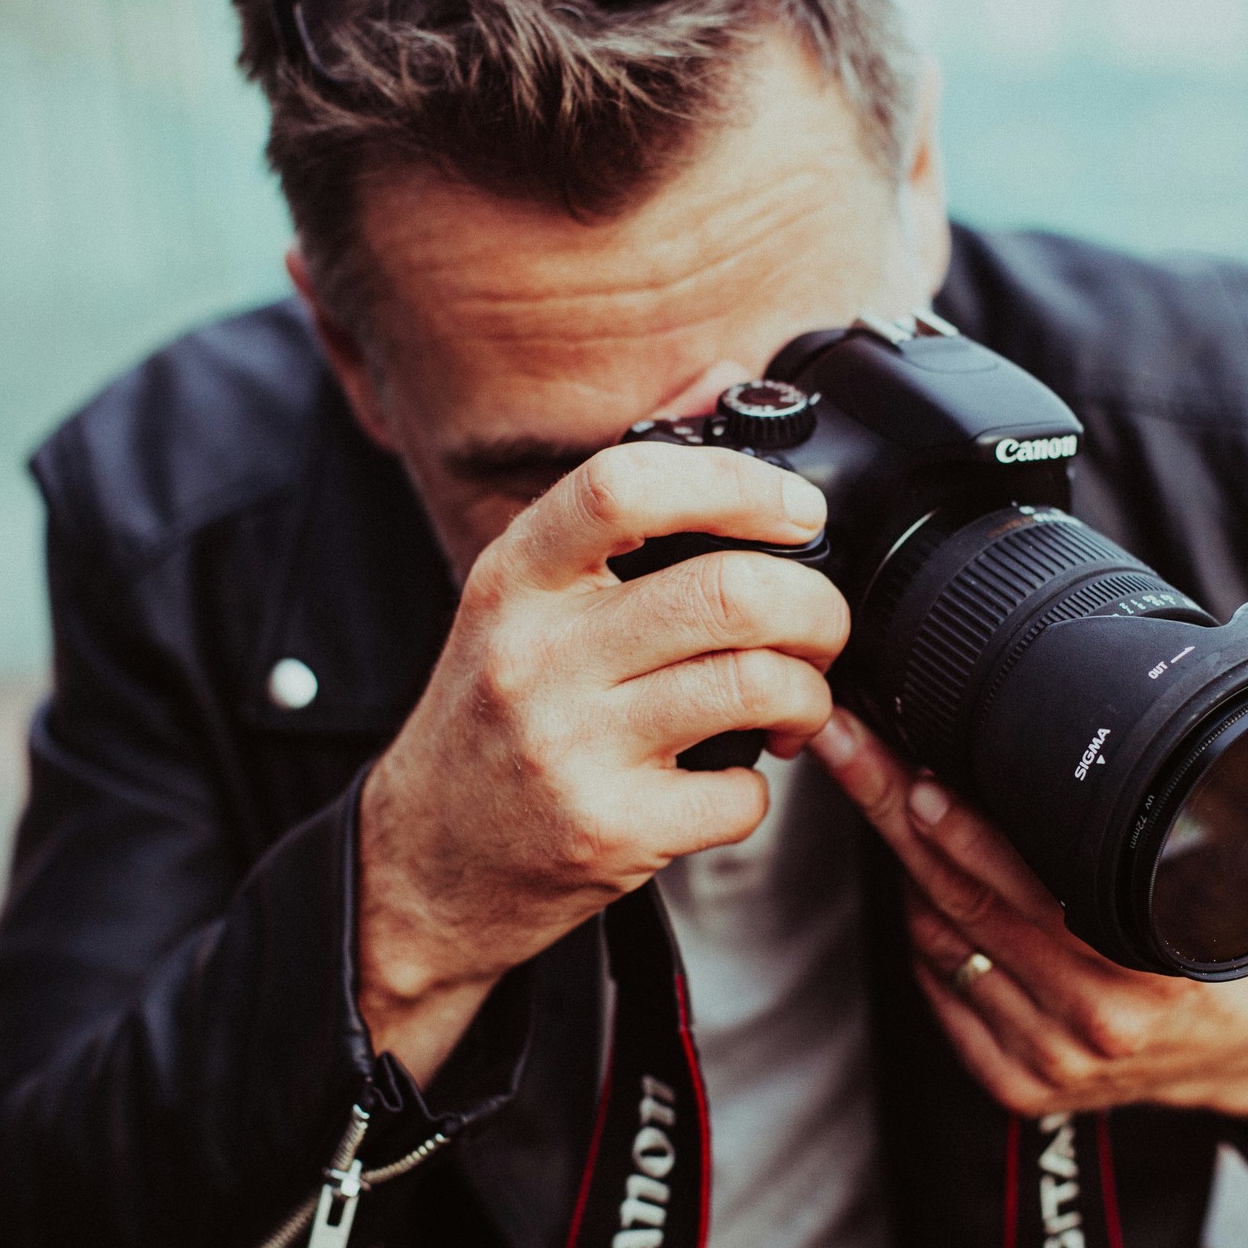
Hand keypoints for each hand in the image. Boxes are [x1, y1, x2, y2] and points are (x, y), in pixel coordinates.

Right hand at [358, 439, 849, 1081]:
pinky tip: (735, 776)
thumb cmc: (490, 720)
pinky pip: (742, 794)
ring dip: (809, 692)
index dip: (734, 483)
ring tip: (795, 700)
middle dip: (815, 605)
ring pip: (754, 686)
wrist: (426, 862)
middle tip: (821, 625)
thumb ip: (612, 509)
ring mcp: (570, 748)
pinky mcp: (608, 831)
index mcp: (515, 579)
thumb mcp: (518, 601)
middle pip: (725, 592)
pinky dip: (764, 787)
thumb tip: (715, 386)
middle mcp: (535, 656)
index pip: (624, 486)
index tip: (795, 507)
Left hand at [809, 708, 1247, 1135]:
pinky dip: (923, 930)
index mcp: (1147, 962)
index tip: (908, 766)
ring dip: (906, 868)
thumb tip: (1034, 750)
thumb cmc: (1226, 940)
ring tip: (893, 798)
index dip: (957, 821)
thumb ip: (1123, 833)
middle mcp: (1094, 1019)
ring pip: (937, 940)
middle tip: (851, 749)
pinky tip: (927, 885)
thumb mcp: (1202, 875)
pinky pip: (939, 988)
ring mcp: (1050, 1061)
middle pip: (958, 900)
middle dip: (892, 814)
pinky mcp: (1019, 1087)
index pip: (1022, 880)